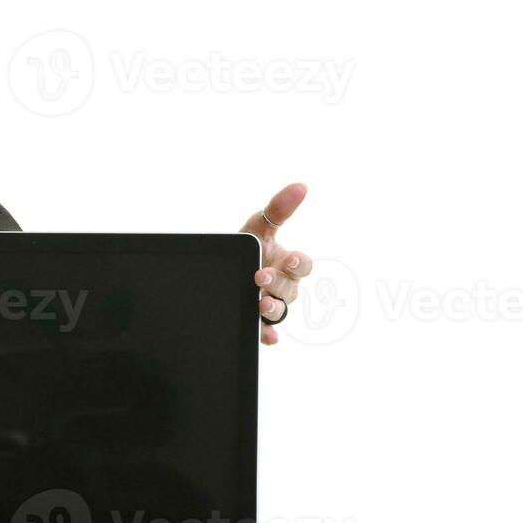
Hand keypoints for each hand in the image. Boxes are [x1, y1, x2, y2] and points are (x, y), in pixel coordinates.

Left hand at [239, 182, 312, 346]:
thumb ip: (278, 208)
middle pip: (290, 289)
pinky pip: (267, 332)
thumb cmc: (247, 247)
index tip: (287, 259)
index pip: (302, 265)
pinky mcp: (258, 322)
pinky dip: (269, 335)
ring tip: (260, 305)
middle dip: (277, 283)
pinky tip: (267, 337)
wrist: (220, 269)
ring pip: (280, 311)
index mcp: (286, 263)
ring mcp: (271, 304)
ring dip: (273, 309)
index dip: (298, 264)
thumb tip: (301, 186)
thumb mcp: (258, 226)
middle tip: (260, 277)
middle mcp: (282, 286)